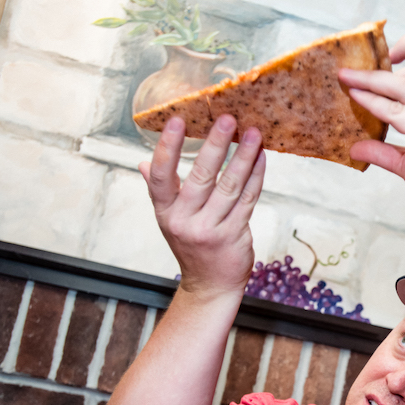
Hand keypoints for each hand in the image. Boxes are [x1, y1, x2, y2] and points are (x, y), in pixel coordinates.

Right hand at [139, 115, 265, 296]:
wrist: (210, 285)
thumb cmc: (192, 246)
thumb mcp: (169, 220)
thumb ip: (160, 190)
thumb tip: (143, 163)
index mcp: (165, 212)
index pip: (161, 176)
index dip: (168, 147)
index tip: (177, 121)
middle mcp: (184, 220)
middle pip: (201, 176)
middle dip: (216, 145)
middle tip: (228, 118)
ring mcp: (210, 229)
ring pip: (230, 185)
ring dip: (244, 156)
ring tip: (253, 132)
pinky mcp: (234, 234)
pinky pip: (247, 199)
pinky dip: (256, 176)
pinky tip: (261, 157)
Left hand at [339, 35, 404, 236]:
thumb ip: (385, 151)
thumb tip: (355, 148)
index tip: (391, 56)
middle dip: (391, 52)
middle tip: (359, 64)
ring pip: (404, 85)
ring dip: (371, 78)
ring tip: (347, 77)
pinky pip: (395, 111)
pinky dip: (372, 102)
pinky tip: (356, 98)